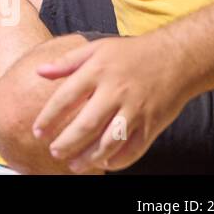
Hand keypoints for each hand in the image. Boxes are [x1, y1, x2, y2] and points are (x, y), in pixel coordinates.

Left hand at [32, 33, 190, 172]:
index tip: (37, 132)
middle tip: (54, 152)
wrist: (176, 58)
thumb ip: (66, 62)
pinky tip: (104, 164)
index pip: (66, 98)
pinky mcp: (152, 125)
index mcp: (97, 71)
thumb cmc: (131, 53)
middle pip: (86, 124)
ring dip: (90, 157)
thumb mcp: (96, 48)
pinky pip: (134, 149)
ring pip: (109, 141)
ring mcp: (135, 110)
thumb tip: (39, 72)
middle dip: (67, 142)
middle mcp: (116, 92)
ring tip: (74, 165)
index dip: (49, 118)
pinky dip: (119, 161)